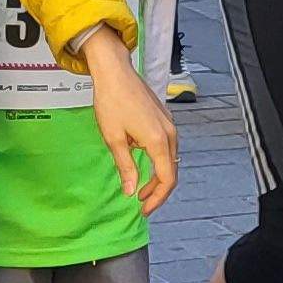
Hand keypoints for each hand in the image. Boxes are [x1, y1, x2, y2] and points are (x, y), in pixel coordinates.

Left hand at [78, 30, 177, 213]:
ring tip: (140, 187)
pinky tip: (141, 162)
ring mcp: (169, 125)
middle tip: (141, 202)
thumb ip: (125, 167)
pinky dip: (157, 161)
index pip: (166, 179)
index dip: (157, 198)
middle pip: (171, 171)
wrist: (115, 72)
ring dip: (157, 176)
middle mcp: (170, 134)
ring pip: (170, 159)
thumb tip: (131, 191)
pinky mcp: (164, 119)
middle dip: (158, 190)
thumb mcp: (114, 139)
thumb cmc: (111, 102)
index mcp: (158, 141)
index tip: (143, 209)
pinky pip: (166, 147)